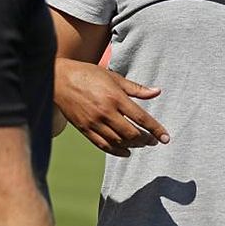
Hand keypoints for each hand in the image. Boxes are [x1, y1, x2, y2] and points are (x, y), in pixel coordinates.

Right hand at [54, 58, 169, 156]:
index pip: (141, 117)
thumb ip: (136, 88)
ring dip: (133, 146)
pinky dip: (117, 151)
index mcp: (115, 97)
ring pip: (118, 141)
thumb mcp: (114, 77)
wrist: (59, 79)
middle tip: (153, 141)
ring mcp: (94, 123)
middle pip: (131, 133)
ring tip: (141, 144)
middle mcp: (105, 112)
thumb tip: (157, 92)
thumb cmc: (88, 74)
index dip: (155, 129)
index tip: (166, 138)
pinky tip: (126, 151)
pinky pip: (103, 145)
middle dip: (146, 139)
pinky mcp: (84, 129)